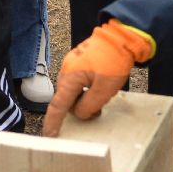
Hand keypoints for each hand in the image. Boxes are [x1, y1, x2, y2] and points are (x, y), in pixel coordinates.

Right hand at [42, 20, 155, 135]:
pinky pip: (79, 81)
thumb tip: (79, 113)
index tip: (50, 135)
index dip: (53, 122)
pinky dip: (87, 89)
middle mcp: (67, 71)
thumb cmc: (114, 60)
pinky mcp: (80, 61)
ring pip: (74, 91)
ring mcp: (73, 64)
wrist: (122, 36)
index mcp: (70, 78)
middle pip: (67, 99)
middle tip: (98, 110)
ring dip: (85, 98)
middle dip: (79, 108)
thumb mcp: (104, 89)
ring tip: (103, 96)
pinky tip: (101, 86)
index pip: (58, 106)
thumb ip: (88, 105)